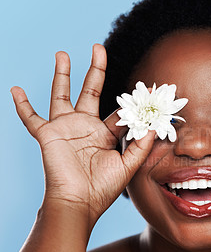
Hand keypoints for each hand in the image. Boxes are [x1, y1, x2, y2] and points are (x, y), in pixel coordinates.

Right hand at [11, 44, 153, 226]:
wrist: (79, 203)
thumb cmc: (104, 188)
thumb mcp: (129, 165)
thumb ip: (142, 145)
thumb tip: (155, 125)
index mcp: (106, 134)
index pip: (119, 111)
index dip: (132, 101)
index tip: (146, 88)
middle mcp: (86, 127)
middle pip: (91, 91)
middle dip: (95, 70)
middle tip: (98, 48)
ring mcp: (66, 128)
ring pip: (62, 95)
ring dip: (62, 75)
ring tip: (62, 54)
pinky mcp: (47, 135)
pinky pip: (30, 118)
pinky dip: (22, 105)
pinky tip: (15, 90)